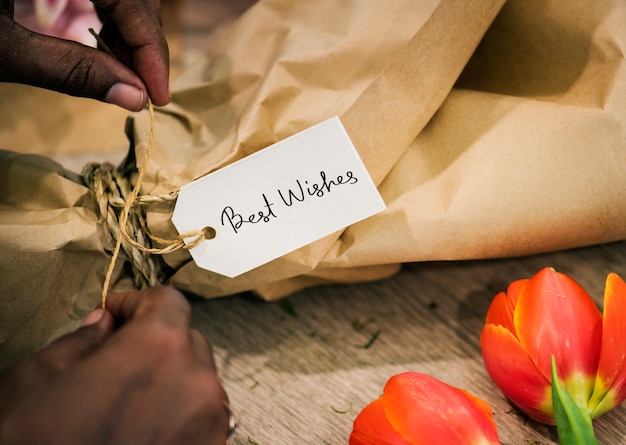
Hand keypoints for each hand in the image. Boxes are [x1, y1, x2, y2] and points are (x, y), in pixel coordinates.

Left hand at [0, 0, 168, 109]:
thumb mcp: (3, 51)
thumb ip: (67, 69)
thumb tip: (133, 98)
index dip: (150, 48)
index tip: (157, 95)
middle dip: (144, 43)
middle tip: (142, 90)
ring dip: (129, 32)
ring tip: (123, 75)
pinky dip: (110, 17)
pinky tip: (105, 48)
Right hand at [0, 286, 231, 444]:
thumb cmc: (31, 444)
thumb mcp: (37, 379)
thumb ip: (81, 340)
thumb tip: (104, 324)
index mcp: (159, 348)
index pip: (168, 302)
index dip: (138, 302)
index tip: (115, 316)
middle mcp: (197, 383)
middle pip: (187, 341)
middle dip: (154, 342)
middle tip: (115, 358)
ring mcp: (211, 425)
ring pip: (198, 381)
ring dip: (169, 379)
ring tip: (127, 401)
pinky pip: (202, 419)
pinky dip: (178, 414)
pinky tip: (142, 429)